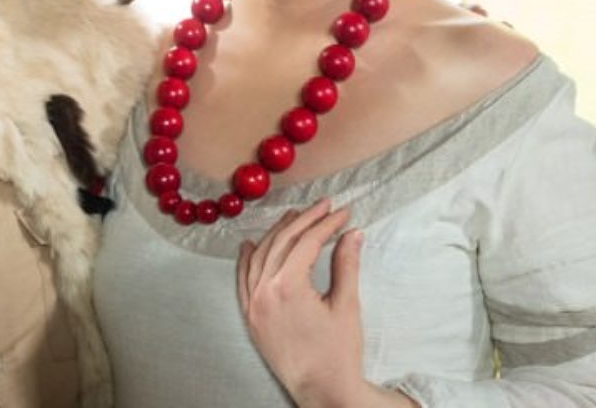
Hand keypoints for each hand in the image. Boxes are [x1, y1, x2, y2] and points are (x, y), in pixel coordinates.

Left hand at [237, 200, 414, 407]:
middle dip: (304, 221)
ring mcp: (253, 304)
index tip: (342, 212)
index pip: (306, 242)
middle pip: (282, 243)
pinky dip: (247, 259)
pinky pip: (243, 280)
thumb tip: (352, 233)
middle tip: (323, 206)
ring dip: (276, 234)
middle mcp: (263, 291)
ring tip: (293, 216)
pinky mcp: (250, 316)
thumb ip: (346, 265)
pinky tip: (251, 244)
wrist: (322, 391)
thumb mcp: (346, 306)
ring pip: (260, 257)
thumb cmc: (338, 352)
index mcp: (287, 287)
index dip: (325, 223)